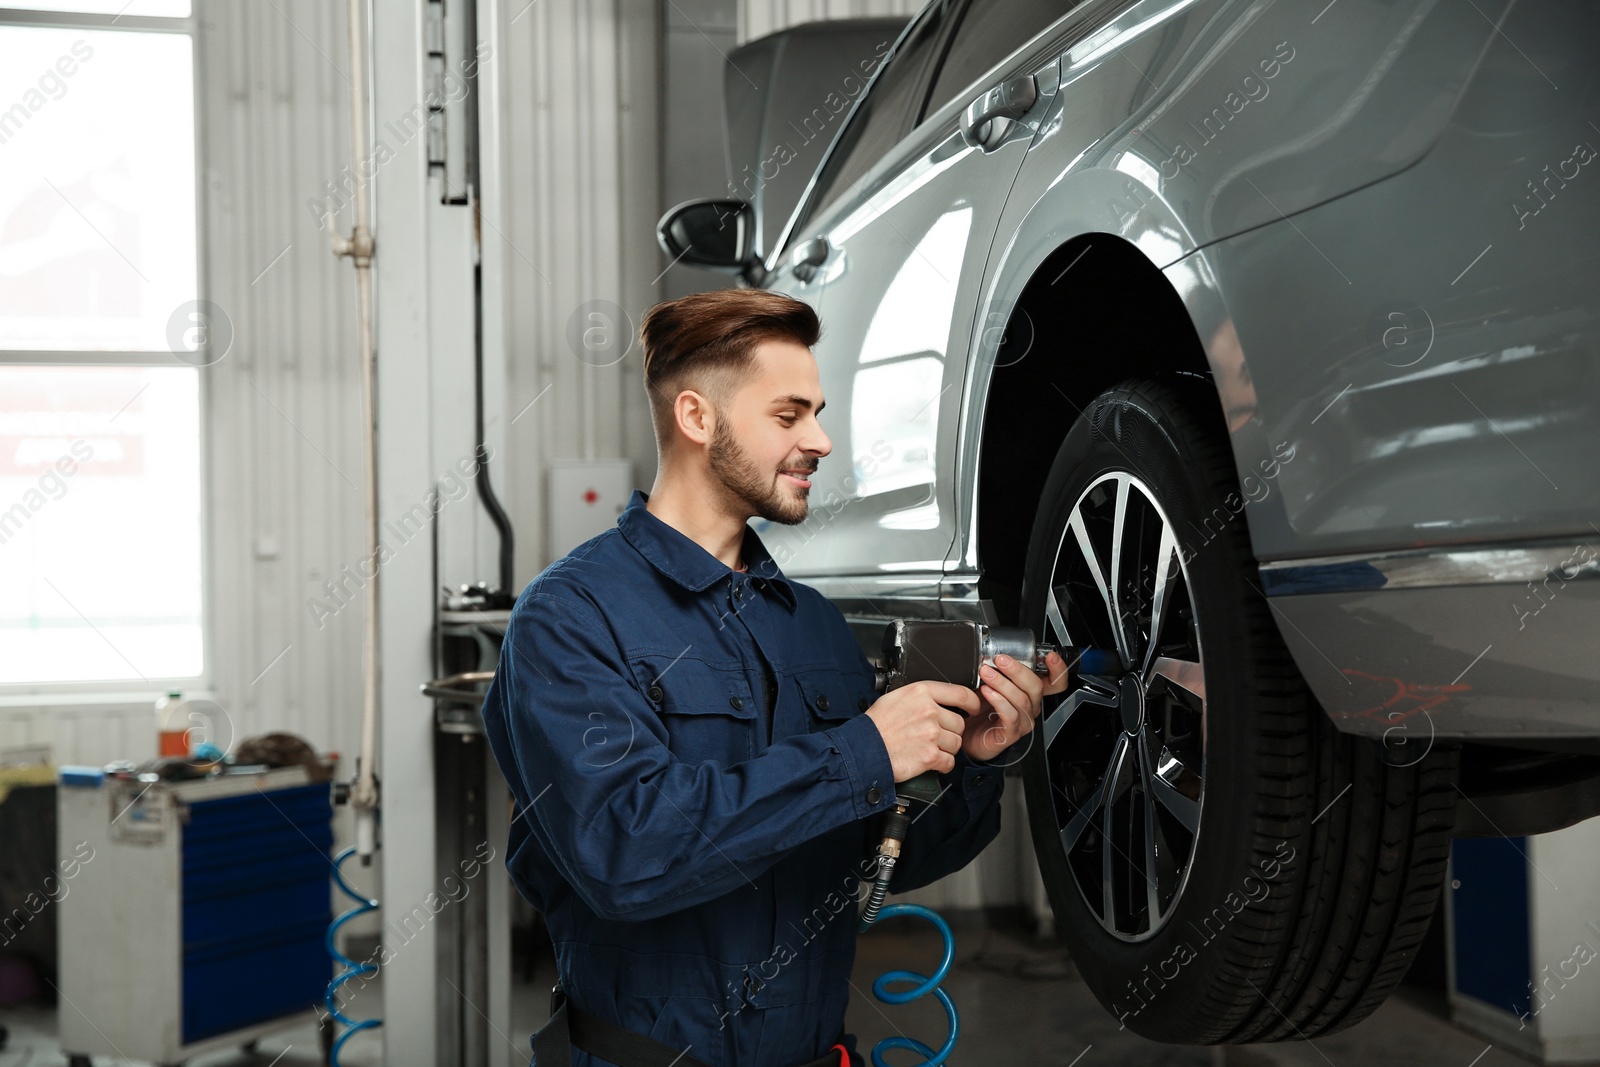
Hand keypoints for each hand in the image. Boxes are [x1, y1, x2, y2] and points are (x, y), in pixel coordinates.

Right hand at [865, 680, 980, 781]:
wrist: (863, 749)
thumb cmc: (876, 725)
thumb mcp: (896, 698)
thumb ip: (920, 696)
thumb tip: (937, 699)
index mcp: (921, 692)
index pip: (961, 694)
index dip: (972, 703)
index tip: (973, 708)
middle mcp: (929, 711)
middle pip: (959, 723)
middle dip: (951, 732)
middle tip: (936, 736)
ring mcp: (931, 733)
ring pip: (956, 743)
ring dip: (946, 749)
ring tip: (928, 748)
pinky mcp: (930, 755)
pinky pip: (949, 761)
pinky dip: (942, 765)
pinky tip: (931, 762)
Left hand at [962, 651, 1071, 762]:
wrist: (967, 734)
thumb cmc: (980, 708)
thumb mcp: (990, 682)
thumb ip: (997, 669)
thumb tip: (991, 650)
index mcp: (1030, 693)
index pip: (1055, 682)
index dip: (1058, 670)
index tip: (1050, 656)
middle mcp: (1031, 707)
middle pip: (1036, 687)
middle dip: (1018, 670)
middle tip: (1000, 660)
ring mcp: (1022, 722)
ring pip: (1022, 699)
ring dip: (1003, 683)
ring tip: (986, 673)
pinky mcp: (1010, 734)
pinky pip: (1010, 715)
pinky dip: (998, 700)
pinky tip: (987, 691)